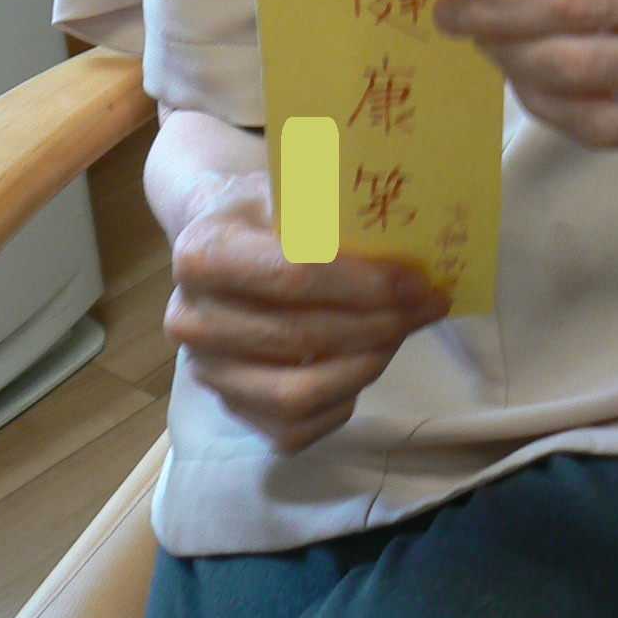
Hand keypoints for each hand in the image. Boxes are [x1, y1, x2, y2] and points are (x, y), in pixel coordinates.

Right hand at [165, 172, 450, 452]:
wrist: (218, 244)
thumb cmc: (263, 212)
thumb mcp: (291, 190)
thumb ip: (335, 214)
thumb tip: (410, 242)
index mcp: (202, 253)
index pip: (291, 274)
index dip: (361, 282)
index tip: (416, 280)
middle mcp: (192, 320)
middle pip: (300, 335)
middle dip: (376, 323)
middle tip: (426, 305)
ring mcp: (207, 373)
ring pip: (298, 393)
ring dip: (364, 364)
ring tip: (401, 331)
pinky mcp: (230, 410)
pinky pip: (295, 427)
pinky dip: (343, 399)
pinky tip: (368, 359)